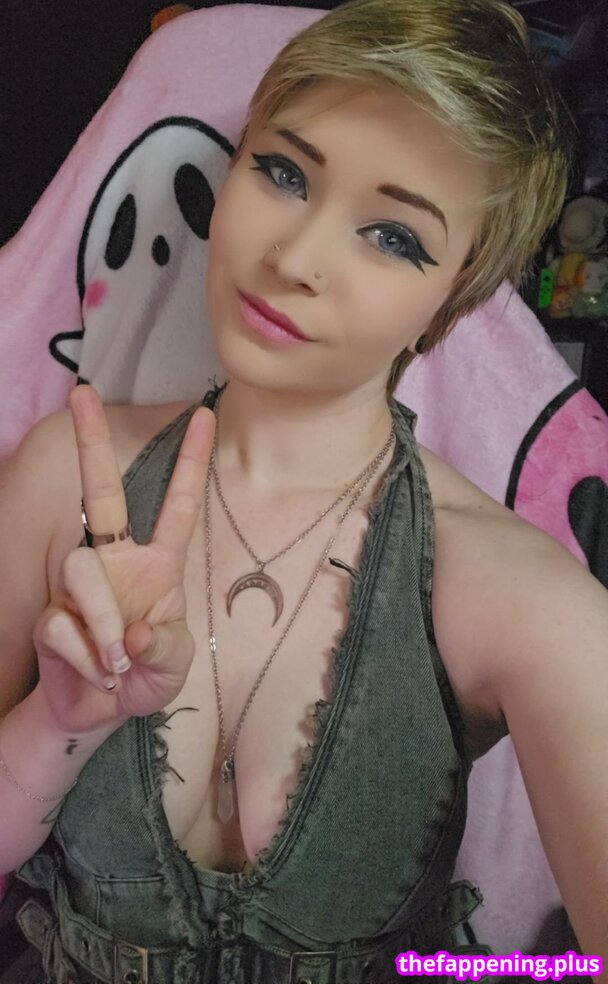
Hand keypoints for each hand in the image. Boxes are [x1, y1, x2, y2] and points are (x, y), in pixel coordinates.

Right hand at [32, 385, 214, 735]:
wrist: (99, 712)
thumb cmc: (146, 677)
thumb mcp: (173, 667)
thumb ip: (164, 648)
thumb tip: (132, 634)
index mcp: (159, 564)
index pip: (179, 506)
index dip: (191, 462)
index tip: (203, 413)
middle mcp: (116, 561)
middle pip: (100, 494)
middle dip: (91, 443)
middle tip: (83, 392)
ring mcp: (79, 584)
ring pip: (79, 572)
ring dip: (101, 622)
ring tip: (116, 662)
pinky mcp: (50, 614)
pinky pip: (62, 624)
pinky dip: (85, 656)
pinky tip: (96, 672)